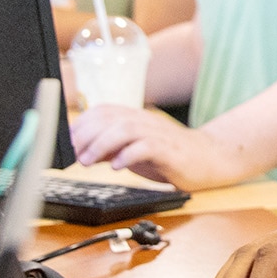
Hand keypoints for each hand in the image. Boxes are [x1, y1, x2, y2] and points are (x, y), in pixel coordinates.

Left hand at [68, 104, 245, 189]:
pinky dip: (128, 155)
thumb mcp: (132, 151)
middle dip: (86, 136)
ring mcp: (158, 133)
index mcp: (134, 117)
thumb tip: (80, 152)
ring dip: (102, 144)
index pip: (101, 111)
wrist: (209, 159)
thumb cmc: (169, 155)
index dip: (80, 125)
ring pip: (125, 129)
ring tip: (88, 161)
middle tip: (73, 155)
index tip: (66, 144)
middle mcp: (145, 121)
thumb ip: (109, 149)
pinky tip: (117, 166)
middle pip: (109, 118)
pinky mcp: (170, 150)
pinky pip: (147, 147)